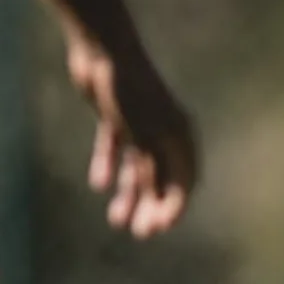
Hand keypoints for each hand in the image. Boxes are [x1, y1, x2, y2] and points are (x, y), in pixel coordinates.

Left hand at [67, 37, 198, 237]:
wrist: (102, 50)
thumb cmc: (129, 91)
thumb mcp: (143, 135)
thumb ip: (153, 166)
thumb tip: (163, 198)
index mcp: (178, 133)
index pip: (184, 177)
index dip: (174, 204)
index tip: (160, 227)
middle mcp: (164, 129)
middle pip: (161, 175)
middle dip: (151, 204)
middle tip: (138, 232)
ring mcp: (140, 122)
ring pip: (138, 165)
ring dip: (130, 192)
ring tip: (116, 219)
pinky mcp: (116, 115)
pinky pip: (115, 147)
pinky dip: (109, 165)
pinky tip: (99, 184)